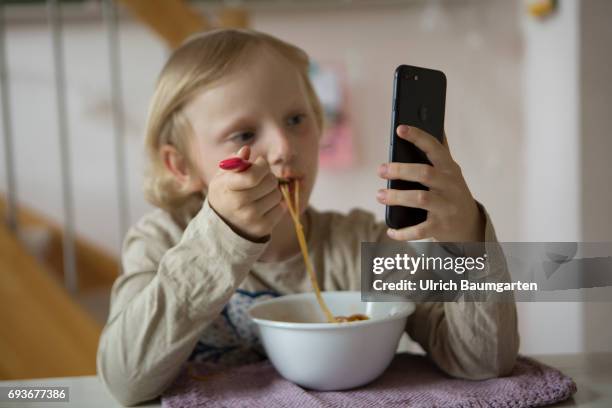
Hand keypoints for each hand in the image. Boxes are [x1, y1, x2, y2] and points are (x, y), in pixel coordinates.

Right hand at [207, 146, 285, 241]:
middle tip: (259, 180)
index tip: (260, 163)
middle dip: (268, 176)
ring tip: (260, 194)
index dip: (261, 166)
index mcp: (227, 188)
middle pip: (270, 182)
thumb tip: (246, 150)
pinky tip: (264, 206)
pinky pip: (281, 208)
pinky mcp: (263, 227)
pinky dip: (275, 204)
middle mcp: (239, 204)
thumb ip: (233, 162)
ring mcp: (251, 218)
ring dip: (271, 191)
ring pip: (277, 194)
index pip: (253, 175)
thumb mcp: (222, 177)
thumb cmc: (226, 194)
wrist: (225, 225)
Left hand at [377, 125, 483, 241]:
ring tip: (380, 195)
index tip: (400, 128)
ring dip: (397, 197)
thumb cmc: (452, 192)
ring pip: (420, 199)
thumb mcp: (450, 171)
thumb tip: (435, 123)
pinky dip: (403, 231)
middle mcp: (449, 186)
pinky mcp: (441, 226)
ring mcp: (446, 206)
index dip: (418, 137)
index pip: (434, 148)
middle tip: (380, 169)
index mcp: (450, 169)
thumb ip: (440, 151)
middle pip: (424, 173)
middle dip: (400, 170)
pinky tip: (390, 229)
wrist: (469, 225)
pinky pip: (419, 230)